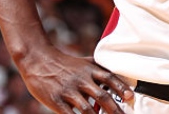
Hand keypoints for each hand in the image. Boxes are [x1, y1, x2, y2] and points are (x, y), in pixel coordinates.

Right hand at [16, 45, 133, 113]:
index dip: (121, 87)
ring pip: (87, 109)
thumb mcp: (84, 62)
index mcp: (89, 70)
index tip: (130, 97)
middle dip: (114, 109)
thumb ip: (99, 71)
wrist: (38, 60)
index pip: (109, 77)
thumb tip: (119, 80)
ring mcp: (68, 91)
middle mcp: (81, 80)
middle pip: (101, 95)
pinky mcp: (56, 101)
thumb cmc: (65, 63)